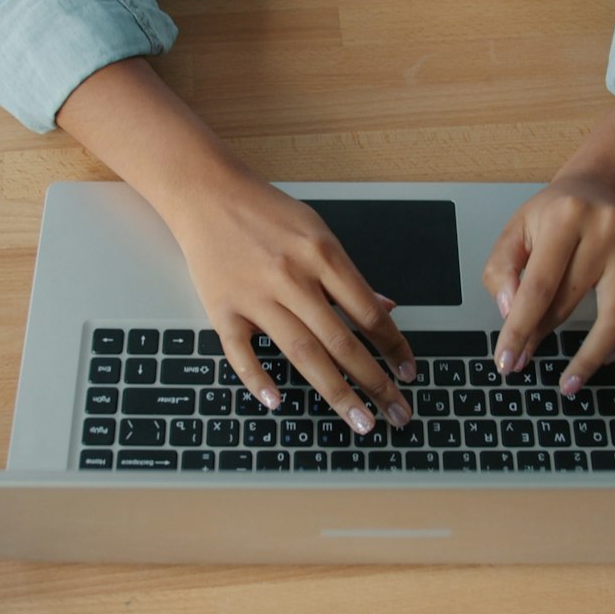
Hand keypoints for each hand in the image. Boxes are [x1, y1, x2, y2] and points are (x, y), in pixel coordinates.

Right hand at [166, 174, 415, 430]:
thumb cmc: (265, 212)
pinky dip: (259, 379)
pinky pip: (242, 353)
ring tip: (360, 421)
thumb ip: (349, 276)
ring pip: (303, 353)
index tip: (408, 373)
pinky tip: (278, 402)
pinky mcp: (223, 310)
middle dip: (374, 382)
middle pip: (342, 341)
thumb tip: (386, 308)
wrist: (206, 193)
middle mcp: (293, 278)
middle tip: (396, 413)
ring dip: (336, 392)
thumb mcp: (318, 232)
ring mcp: (256, 296)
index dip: (394, 347)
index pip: (368, 312)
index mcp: (322, 255)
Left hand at [481, 173, 614, 396]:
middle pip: (571, 302)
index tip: (506, 359)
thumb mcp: (517, 227)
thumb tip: (509, 312)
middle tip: (523, 362)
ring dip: (590, 357)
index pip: (538, 287)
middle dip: (542, 338)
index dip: (520, 329)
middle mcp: (607, 230)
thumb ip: (502, 269)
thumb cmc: (557, 212)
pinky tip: (605, 355)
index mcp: (566, 217)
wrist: (606, 187)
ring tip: (570, 381)